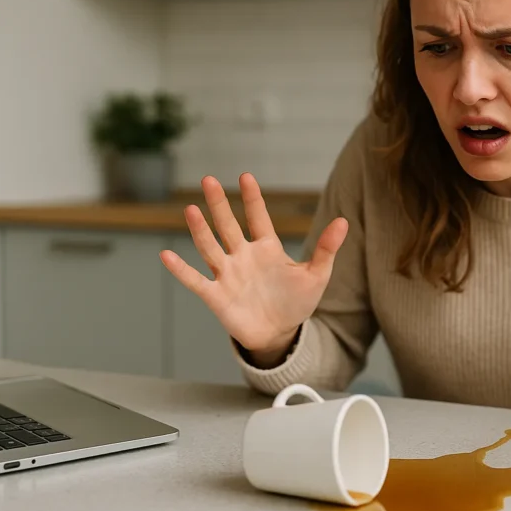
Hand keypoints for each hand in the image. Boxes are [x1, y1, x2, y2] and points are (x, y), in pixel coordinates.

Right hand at [160, 173, 347, 366]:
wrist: (280, 334)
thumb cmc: (296, 302)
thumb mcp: (316, 275)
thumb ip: (327, 248)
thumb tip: (344, 221)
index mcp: (267, 248)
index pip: (258, 218)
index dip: (252, 199)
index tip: (245, 176)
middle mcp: (243, 256)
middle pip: (228, 225)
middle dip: (219, 204)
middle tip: (209, 179)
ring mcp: (228, 274)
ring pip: (210, 247)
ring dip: (200, 230)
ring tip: (191, 209)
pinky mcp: (217, 296)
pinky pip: (195, 280)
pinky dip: (181, 269)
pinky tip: (166, 255)